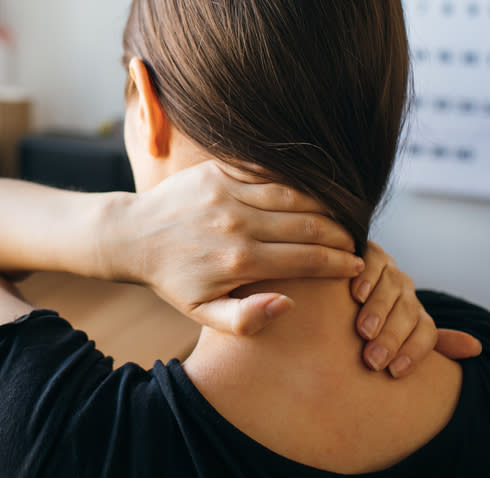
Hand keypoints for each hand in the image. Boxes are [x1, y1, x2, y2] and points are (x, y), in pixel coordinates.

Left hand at [116, 160, 363, 334]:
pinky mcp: (219, 170)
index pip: (307, 259)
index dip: (340, 264)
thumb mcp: (201, 312)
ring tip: (340, 221)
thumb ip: (246, 319)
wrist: (132, 235)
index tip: (358, 267)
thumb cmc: (172, 279)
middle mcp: (237, 224)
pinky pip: (268, 175)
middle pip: (309, 226)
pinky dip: (295, 185)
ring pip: (294, 196)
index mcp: (238, 262)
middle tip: (356, 244)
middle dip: (341, 236)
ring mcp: (227, 192)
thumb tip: (290, 304)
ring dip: (324, 208)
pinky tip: (311, 196)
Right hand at [351, 241, 481, 377]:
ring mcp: (388, 270)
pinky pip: (373, 262)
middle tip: (373, 361)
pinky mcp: (368, 252)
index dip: (414, 352)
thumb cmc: (365, 323)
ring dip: (379, 310)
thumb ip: (431, 345)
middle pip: (407, 313)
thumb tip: (477, 348)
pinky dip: (367, 278)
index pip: (426, 332)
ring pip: (392, 287)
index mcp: (414, 313)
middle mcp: (405, 290)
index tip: (395, 372)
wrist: (339, 287)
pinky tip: (357, 295)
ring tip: (364, 332)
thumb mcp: (396, 336)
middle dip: (392, 338)